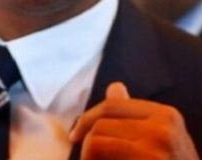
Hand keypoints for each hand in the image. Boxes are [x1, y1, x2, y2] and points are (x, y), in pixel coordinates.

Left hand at [70, 82, 198, 159]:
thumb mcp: (159, 137)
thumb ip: (133, 115)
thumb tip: (114, 87)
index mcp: (165, 115)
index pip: (111, 105)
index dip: (87, 119)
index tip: (75, 135)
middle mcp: (162, 128)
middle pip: (100, 125)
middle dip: (86, 143)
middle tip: (86, 158)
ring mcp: (156, 148)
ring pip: (95, 142)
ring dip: (88, 157)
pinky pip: (99, 156)